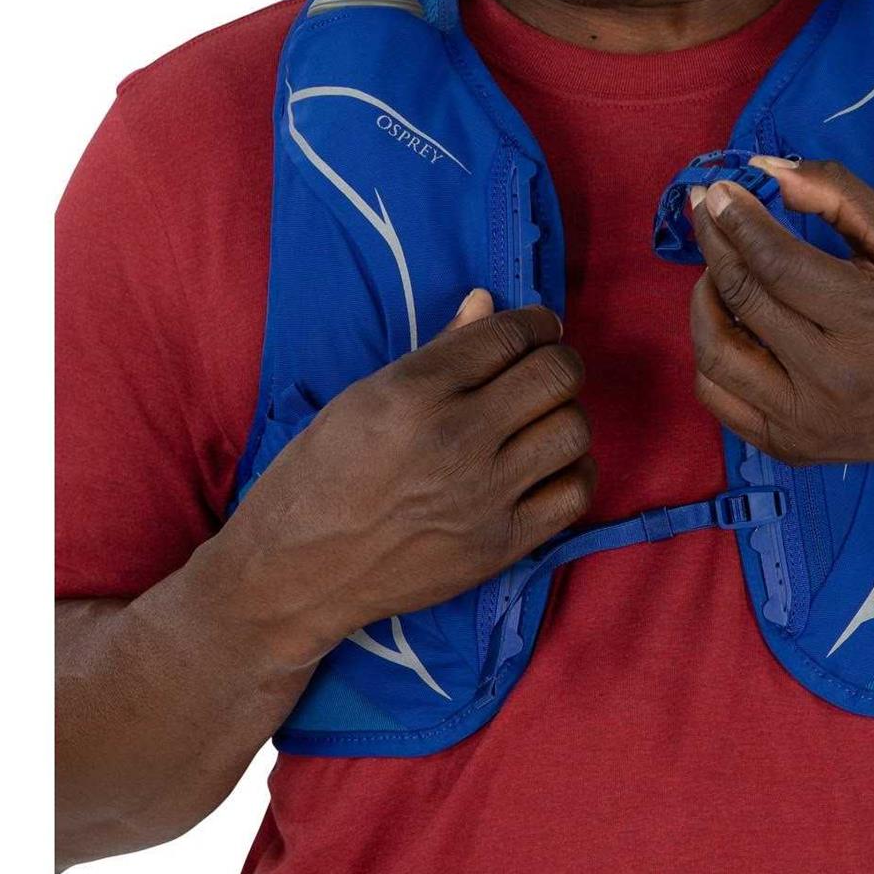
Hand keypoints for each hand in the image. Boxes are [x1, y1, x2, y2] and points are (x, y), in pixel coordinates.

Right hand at [216, 290, 595, 668]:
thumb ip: (437, 350)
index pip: (510, 334)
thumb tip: (486, 301)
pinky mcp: (501, 545)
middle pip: (556, 375)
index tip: (535, 328)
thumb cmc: (320, 474)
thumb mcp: (365, 396)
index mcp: (416, 392)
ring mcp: (485, 495)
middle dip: (558, 361)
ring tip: (540, 420)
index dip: (533, 322)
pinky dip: (572, 471)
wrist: (298, 572)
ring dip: (565, 414)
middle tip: (543, 370)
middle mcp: (458, 438)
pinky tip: (547, 467)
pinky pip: (575, 494)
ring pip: (573, 429)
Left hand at [687, 157, 873, 470]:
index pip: (777, 263)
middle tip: (705, 210)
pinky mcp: (787, 447)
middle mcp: (833, 377)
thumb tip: (765, 171)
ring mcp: (805, 420)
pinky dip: (708, 351)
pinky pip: (716, 395)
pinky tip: (728, 321)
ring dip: (703, 297)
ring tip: (718, 268)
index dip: (737, 220)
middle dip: (714, 242)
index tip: (716, 189)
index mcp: (871, 322)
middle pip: (744, 297)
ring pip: (715, 351)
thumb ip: (838, 195)